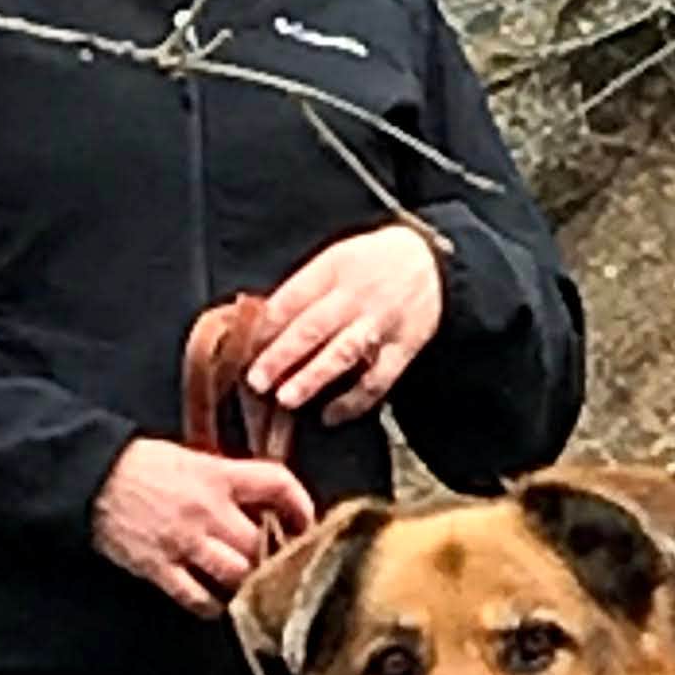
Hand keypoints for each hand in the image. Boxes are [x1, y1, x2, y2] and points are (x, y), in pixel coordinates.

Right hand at [89, 439, 314, 613]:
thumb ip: (231, 482)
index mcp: (217, 475)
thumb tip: (269, 508)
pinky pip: (198, 598)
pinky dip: (213, 605)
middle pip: (261, 542)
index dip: (302, 506)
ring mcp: (182, 542)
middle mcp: (206, 509)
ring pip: (237, 575)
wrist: (91, 477)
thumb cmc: (143, 465)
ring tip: (248, 585)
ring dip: (248, 584)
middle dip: (274, 556)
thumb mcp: (194, 459)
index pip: (277, 483)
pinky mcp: (158, 567)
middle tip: (277, 564)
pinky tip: (216, 600)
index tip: (305, 524)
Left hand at [243, 223, 444, 423]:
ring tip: (286, 399)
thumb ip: (304, 289)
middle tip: (256, 380)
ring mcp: (380, 323)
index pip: (292, 297)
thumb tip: (262, 325)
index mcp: (334, 268)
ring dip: (312, 378)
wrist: (432, 262)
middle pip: (313, 326)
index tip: (242, 348)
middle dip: (281, 356)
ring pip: (343, 353)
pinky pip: (378, 379)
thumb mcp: (336, 259)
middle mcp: (356, 295)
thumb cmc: (373, 262)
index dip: (265, 325)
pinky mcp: (403, 348)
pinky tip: (331, 415)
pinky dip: (354, 401)